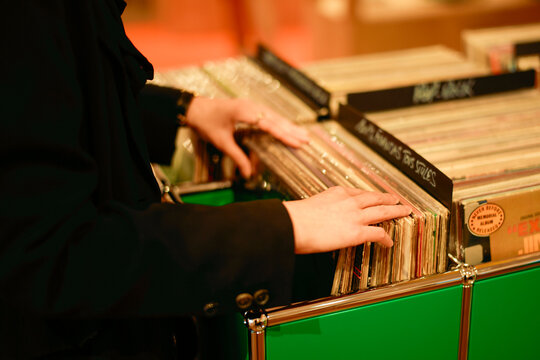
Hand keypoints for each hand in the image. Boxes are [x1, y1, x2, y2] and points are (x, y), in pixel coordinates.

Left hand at [185, 97, 309, 177]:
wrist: (196, 108)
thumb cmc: (207, 123)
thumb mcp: (221, 142)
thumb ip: (237, 157)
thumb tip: (248, 174)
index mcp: (243, 112)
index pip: (268, 124)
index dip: (283, 134)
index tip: (296, 142)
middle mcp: (250, 106)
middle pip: (275, 119)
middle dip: (291, 130)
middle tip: (307, 140)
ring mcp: (251, 105)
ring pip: (274, 116)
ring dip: (288, 125)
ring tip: (304, 135)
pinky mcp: (250, 107)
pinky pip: (268, 115)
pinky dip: (280, 122)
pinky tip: (289, 128)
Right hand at [283, 187, 411, 253]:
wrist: (293, 224)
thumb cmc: (294, 218)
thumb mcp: (309, 206)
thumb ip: (319, 210)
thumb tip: (315, 219)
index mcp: (336, 193)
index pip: (357, 193)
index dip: (368, 196)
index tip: (372, 197)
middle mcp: (348, 201)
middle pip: (374, 198)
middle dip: (387, 198)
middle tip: (396, 199)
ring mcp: (355, 216)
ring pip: (383, 211)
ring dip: (395, 211)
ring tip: (404, 212)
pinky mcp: (357, 232)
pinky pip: (378, 233)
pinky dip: (386, 238)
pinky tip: (389, 242)